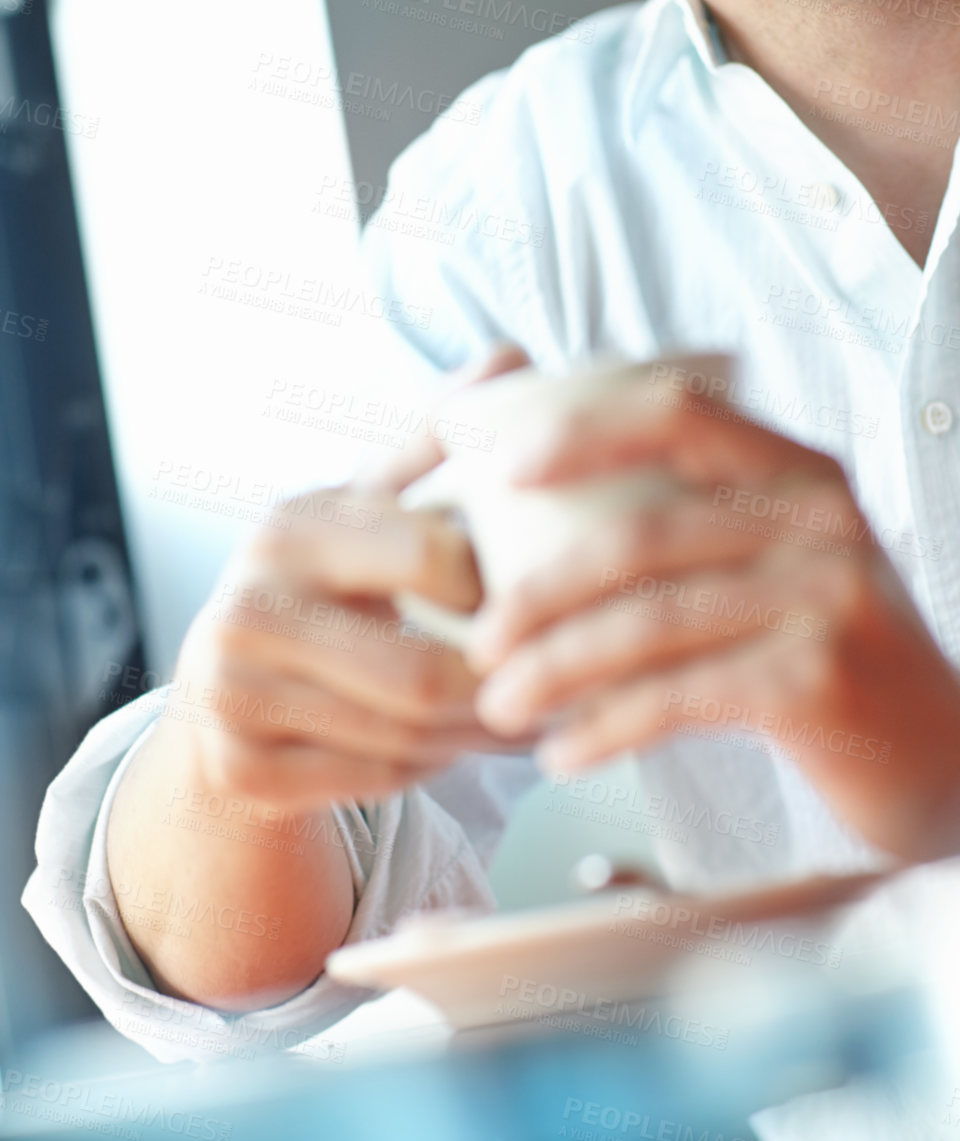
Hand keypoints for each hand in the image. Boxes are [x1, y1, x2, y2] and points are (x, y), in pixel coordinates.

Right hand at [166, 345, 531, 810]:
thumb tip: (513, 356)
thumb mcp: (370, 504)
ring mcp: (231, 699)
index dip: (498, 588)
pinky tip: (461, 744)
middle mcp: (245, 610)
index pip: (431, 559)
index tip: (533, 595)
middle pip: (422, 674)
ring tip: (526, 711)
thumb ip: (438, 438)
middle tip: (555, 681)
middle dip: (500, 686)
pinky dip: (433, 768)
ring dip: (480, 734)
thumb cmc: (326, 582)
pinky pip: (376, 783)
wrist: (223, 690)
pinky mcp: (239, 771)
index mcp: (288, 528)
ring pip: (406, 739)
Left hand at [467, 369, 959, 859]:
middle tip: (475, 638)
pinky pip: (680, 696)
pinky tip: (559, 753)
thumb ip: (700, 519)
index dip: (575, 426)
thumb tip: (538, 491)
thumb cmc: (831, 655)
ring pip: (650, 620)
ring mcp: (827, 592)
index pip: (675, 409)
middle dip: (537, 588)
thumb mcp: (784, 560)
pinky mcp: (821, 675)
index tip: (490, 461)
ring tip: (497, 705)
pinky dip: (606, 727)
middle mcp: (821, 514)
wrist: (955, 758)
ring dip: (554, 668)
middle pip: (641, 531)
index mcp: (801, 468)